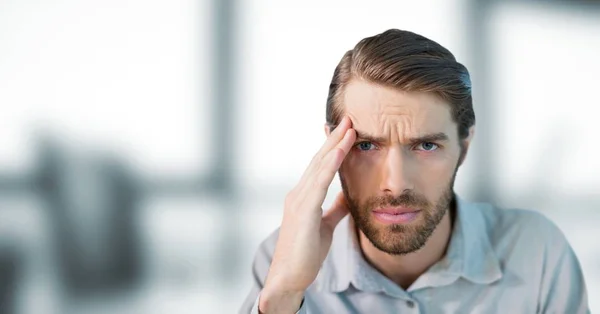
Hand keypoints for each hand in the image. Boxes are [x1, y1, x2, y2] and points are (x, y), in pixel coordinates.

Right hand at [259, 116, 355, 312]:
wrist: (289, 277)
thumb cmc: (305, 253)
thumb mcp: (325, 226)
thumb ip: (335, 209)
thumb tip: (347, 195)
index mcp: (303, 197)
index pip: (320, 166)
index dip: (332, 147)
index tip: (345, 130)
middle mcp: (298, 194)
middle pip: (319, 160)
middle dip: (334, 138)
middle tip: (349, 118)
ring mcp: (299, 201)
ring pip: (319, 166)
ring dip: (335, 145)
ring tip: (349, 127)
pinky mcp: (303, 212)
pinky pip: (319, 183)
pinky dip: (330, 165)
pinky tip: (341, 151)